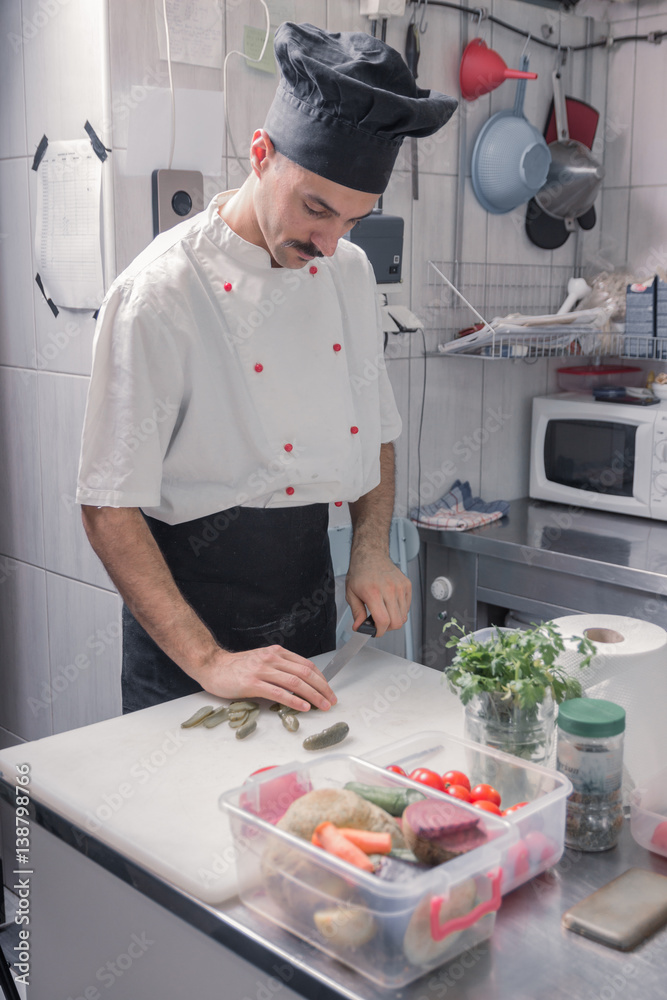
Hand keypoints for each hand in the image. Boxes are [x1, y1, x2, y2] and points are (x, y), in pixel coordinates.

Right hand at [195, 645, 337, 711]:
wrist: (212, 666)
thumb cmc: (236, 667)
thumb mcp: (262, 661)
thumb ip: (279, 668)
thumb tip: (299, 683)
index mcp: (277, 653)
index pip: (306, 664)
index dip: (321, 678)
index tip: (329, 690)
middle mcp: (272, 659)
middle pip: (305, 673)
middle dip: (322, 688)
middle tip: (332, 700)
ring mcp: (262, 670)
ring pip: (295, 682)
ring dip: (313, 695)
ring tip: (323, 706)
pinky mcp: (252, 683)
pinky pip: (278, 692)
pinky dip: (294, 700)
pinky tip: (303, 707)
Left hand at [345, 550, 411, 637]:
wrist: (371, 554)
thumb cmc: (360, 572)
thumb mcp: (351, 593)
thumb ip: (356, 612)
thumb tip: (359, 627)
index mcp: (373, 592)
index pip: (383, 621)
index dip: (379, 631)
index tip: (375, 631)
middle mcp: (389, 589)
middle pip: (397, 622)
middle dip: (387, 628)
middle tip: (379, 623)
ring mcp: (400, 587)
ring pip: (404, 616)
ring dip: (394, 619)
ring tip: (384, 612)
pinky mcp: (407, 585)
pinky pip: (407, 607)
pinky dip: (400, 610)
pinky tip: (390, 604)